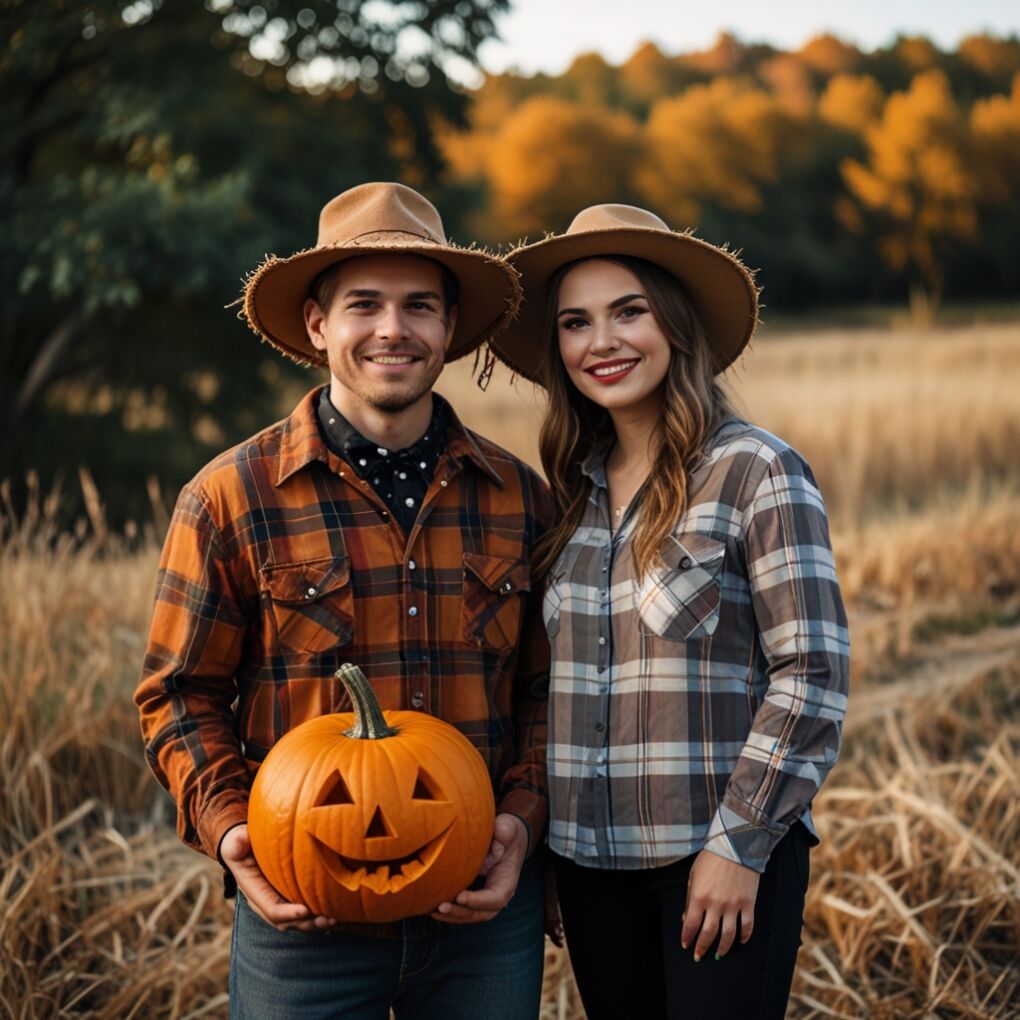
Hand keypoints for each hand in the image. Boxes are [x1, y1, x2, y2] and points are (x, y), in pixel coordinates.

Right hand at [220, 823, 337, 932]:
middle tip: (328, 919)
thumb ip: (237, 842)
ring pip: (297, 922)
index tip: (306, 910)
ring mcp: (277, 902)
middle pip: (287, 922)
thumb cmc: (242, 843)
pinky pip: (302, 913)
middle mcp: (265, 903)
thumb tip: (241, 840)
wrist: (244, 847)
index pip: (272, 909)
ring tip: (334, 920)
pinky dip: (317, 916)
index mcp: (254, 892)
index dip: (288, 913)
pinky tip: (335, 913)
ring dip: (315, 923)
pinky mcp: (288, 898)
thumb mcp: (236, 841)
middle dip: (307, 923)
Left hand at [431, 814, 527, 923]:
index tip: (460, 896)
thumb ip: (504, 831)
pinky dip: (451, 911)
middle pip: (482, 913)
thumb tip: (498, 840)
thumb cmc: (507, 832)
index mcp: (508, 880)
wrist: (507, 837)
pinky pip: (465, 908)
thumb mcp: (508, 827)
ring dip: (453, 916)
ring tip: (434, 911)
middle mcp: (499, 893)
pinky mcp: (477, 895)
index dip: (478, 901)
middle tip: (441, 907)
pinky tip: (434, 907)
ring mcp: (488, 897)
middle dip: (461, 913)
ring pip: (472, 915)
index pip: (496, 898)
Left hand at [681, 850, 759, 960]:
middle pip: (708, 933)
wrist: (735, 845)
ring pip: (728, 935)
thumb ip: (689, 897)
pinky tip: (741, 941)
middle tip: (699, 956)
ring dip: (723, 948)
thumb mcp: (694, 875)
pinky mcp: (748, 903)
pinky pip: (747, 926)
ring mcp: (733, 905)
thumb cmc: (710, 858)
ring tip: (718, 955)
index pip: (690, 924)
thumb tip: (685, 918)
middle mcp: (715, 904)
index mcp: (699, 896)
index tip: (685, 945)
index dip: (687, 937)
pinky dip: (745, 936)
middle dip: (702, 947)